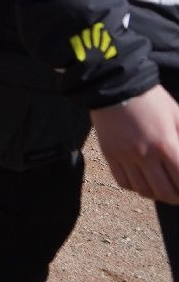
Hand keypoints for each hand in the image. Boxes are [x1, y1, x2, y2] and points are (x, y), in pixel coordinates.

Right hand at [92, 86, 178, 203]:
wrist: (114, 85)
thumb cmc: (151, 100)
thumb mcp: (177, 116)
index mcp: (165, 144)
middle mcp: (144, 154)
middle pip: (164, 192)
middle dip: (176, 196)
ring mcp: (124, 156)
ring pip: (143, 190)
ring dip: (157, 194)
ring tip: (163, 189)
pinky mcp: (109, 154)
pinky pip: (123, 182)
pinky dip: (136, 188)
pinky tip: (143, 182)